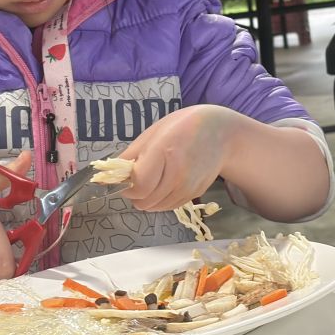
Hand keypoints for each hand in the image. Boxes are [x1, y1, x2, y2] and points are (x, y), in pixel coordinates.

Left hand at [118, 105, 238, 211]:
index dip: (127, 184)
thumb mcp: (154, 132)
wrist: (221, 133)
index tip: (125, 176)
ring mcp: (188, 187)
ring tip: (153, 177)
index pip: (138, 185)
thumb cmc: (183, 127)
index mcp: (164, 152)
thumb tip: (112, 174)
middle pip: (143, 201)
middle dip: (135, 192)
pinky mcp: (194, 195)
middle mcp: (178, 174)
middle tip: (138, 176)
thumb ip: (132, 155)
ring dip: (146, 197)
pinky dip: (160, 200)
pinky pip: (167, 206)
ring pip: (154, 207)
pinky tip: (165, 182)